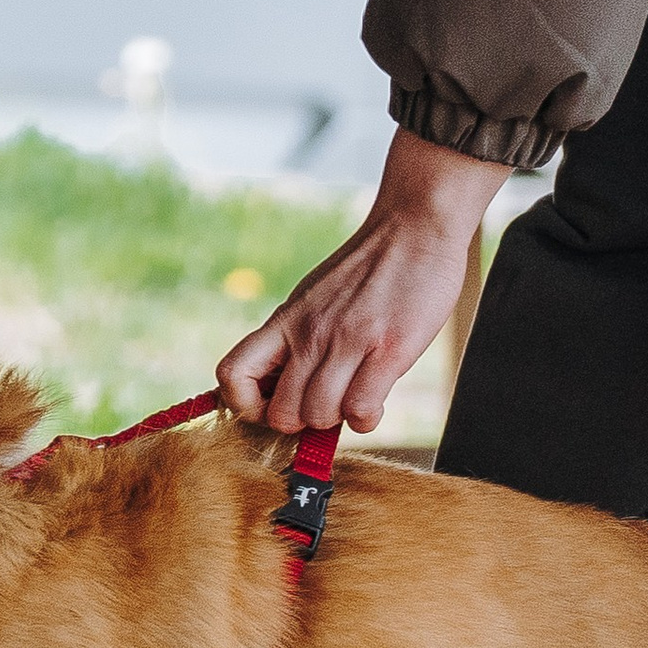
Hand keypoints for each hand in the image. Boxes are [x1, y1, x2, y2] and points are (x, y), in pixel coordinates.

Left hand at [218, 128, 506, 440]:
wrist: (414, 226)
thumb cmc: (369, 268)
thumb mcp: (315, 296)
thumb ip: (300, 337)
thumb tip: (288, 387)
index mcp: (287, 319)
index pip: (232, 375)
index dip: (245, 405)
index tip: (273, 405)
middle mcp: (310, 332)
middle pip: (282, 413)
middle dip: (303, 421)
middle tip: (326, 406)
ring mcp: (347, 341)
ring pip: (319, 415)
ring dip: (338, 419)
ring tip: (355, 398)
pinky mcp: (387, 350)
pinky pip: (361, 411)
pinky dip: (367, 418)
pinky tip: (376, 401)